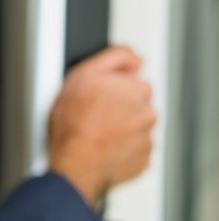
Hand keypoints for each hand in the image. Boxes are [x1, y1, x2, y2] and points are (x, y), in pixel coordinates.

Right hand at [48, 45, 156, 206]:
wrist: (76, 163)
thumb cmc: (74, 124)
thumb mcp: (84, 74)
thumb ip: (115, 57)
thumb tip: (134, 58)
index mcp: (137, 89)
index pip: (132, 79)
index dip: (111, 86)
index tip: (97, 95)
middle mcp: (147, 112)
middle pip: (135, 103)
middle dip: (119, 106)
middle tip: (94, 114)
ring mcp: (147, 138)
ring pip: (135, 126)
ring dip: (120, 127)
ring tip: (95, 133)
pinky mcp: (143, 160)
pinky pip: (134, 149)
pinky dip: (121, 147)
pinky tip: (102, 147)